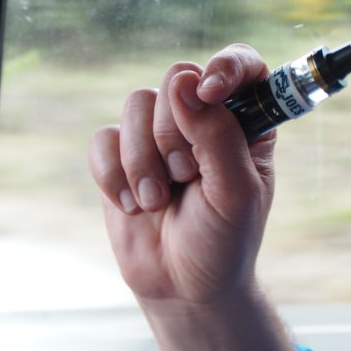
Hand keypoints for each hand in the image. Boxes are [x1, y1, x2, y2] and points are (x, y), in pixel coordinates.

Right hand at [89, 44, 275, 307]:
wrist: (183, 286)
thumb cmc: (224, 238)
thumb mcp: (235, 192)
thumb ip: (217, 136)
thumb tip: (186, 84)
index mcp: (247, 120)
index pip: (241, 65)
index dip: (225, 66)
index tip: (210, 91)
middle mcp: (204, 116)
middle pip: (178, 78)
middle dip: (176, 132)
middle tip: (187, 177)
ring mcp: (159, 132)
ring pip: (137, 103)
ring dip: (143, 160)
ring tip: (158, 201)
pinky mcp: (121, 155)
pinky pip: (103, 138)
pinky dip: (113, 175)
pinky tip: (133, 207)